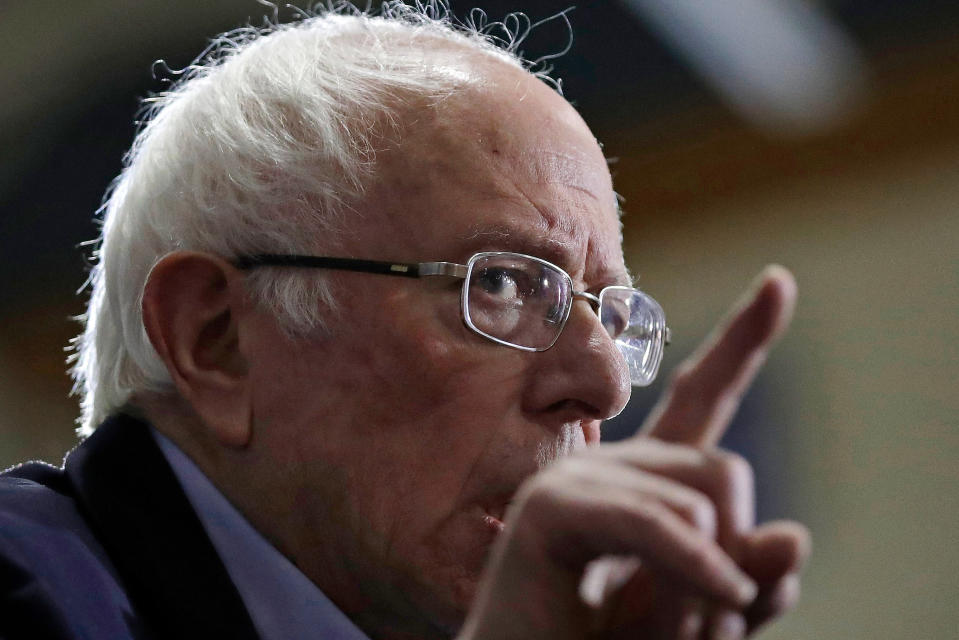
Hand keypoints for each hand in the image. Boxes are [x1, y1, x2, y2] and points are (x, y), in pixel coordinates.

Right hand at [459, 266, 809, 639]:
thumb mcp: (699, 620)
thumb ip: (744, 581)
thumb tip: (791, 538)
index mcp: (644, 487)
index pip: (700, 399)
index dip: (742, 341)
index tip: (779, 281)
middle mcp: (608, 469)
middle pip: (723, 471)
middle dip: (736, 553)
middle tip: (706, 619)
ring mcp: (574, 483)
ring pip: (700, 500)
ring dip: (711, 582)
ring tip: (669, 634)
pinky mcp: (551, 512)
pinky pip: (654, 522)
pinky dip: (695, 565)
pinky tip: (720, 594)